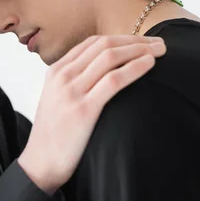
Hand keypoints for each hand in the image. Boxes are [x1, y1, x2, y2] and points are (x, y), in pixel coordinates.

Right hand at [18, 34, 165, 193]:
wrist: (39, 162)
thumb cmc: (53, 134)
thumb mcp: (55, 98)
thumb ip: (72, 81)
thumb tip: (101, 72)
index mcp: (55, 70)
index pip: (92, 43)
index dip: (121, 38)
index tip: (142, 40)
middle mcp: (62, 75)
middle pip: (103, 46)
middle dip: (134, 40)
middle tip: (158, 42)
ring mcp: (72, 91)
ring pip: (110, 58)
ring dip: (139, 50)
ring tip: (160, 50)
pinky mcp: (84, 109)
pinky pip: (114, 80)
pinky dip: (134, 68)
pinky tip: (149, 64)